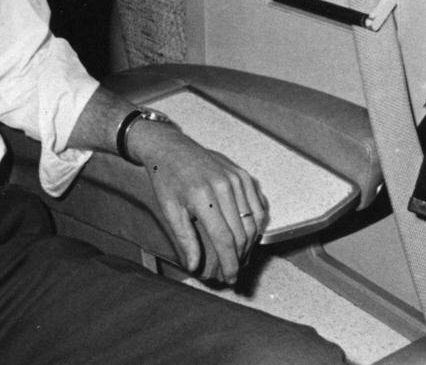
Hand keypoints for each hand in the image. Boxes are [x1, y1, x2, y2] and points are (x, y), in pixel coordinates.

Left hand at [126, 121, 266, 283]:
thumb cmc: (167, 180)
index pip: (224, 239)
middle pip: (242, 233)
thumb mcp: (169, 210)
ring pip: (253, 222)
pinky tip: (247, 236)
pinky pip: (257, 205)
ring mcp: (236, 178)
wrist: (171, 147)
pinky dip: (256, 224)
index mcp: (203, 197)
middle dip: (240, 258)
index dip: (229, 263)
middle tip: (233, 272)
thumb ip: (185, 239)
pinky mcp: (242, 174)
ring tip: (240, 257)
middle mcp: (224, 187)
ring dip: (250, 244)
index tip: (230, 278)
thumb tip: (194, 267)